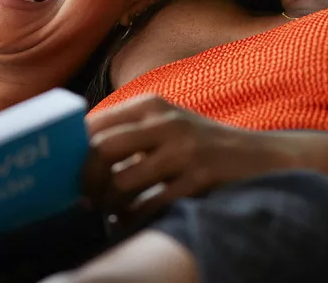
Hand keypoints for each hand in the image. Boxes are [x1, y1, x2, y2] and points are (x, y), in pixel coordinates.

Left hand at [84, 95, 290, 220]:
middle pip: (100, 150)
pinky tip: (129, 223)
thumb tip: (75, 158)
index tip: (62, 173)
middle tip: (80, 201)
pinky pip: (152, 205)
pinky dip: (133, 219)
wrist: (265, 157)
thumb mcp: (167, 127)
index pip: (93, 123)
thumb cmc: (204, 146)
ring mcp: (184, 150)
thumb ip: (129, 134)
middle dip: (83, 181)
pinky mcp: (201, 178)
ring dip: (107, 206)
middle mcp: (165, 122)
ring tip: (106, 214)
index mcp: (151, 105)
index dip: (70, 152)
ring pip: (122, 182)